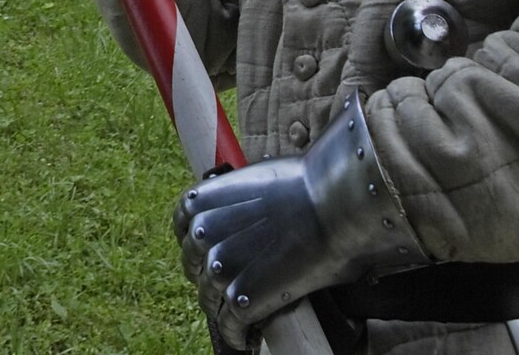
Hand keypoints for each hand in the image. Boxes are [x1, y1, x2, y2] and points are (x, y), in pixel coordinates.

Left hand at [175, 91, 423, 349]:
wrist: (335, 205)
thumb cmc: (308, 188)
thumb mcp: (257, 180)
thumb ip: (238, 203)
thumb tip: (247, 216)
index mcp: (203, 200)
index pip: (183, 228)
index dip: (199, 243)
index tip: (213, 252)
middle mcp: (202, 232)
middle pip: (194, 265)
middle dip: (211, 274)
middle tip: (235, 282)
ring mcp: (220, 266)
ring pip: (209, 298)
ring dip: (223, 306)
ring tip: (242, 312)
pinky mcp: (240, 298)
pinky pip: (229, 325)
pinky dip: (236, 334)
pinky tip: (247, 337)